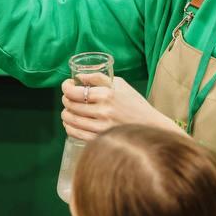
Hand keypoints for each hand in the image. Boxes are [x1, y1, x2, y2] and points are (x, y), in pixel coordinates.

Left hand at [60, 74, 181, 140]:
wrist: (150, 127)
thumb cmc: (135, 103)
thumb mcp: (120, 84)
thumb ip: (98, 78)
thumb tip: (78, 76)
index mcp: (107, 95)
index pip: (74, 91)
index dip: (65, 87)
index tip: (67, 85)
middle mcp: (103, 111)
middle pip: (70, 105)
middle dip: (65, 99)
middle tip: (68, 97)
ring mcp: (101, 127)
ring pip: (71, 119)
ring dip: (66, 113)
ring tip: (69, 110)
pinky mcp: (100, 139)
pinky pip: (75, 133)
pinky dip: (69, 127)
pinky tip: (71, 123)